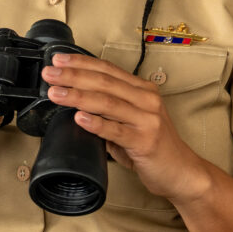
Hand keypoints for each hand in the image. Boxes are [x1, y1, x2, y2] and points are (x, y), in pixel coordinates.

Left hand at [40, 53, 210, 203]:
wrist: (182, 172)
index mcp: (143, 90)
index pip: (108, 69)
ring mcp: (147, 120)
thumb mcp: (131, 121)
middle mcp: (146, 100)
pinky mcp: (145, 141)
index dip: (81, 62)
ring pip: (107, 102)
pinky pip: (116, 130)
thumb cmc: (154, 147)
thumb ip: (109, 111)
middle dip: (73, 75)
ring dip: (78, 95)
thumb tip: (75, 104)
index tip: (58, 59)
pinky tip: (79, 118)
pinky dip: (96, 123)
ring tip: (56, 92)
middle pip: (104, 82)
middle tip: (50, 73)